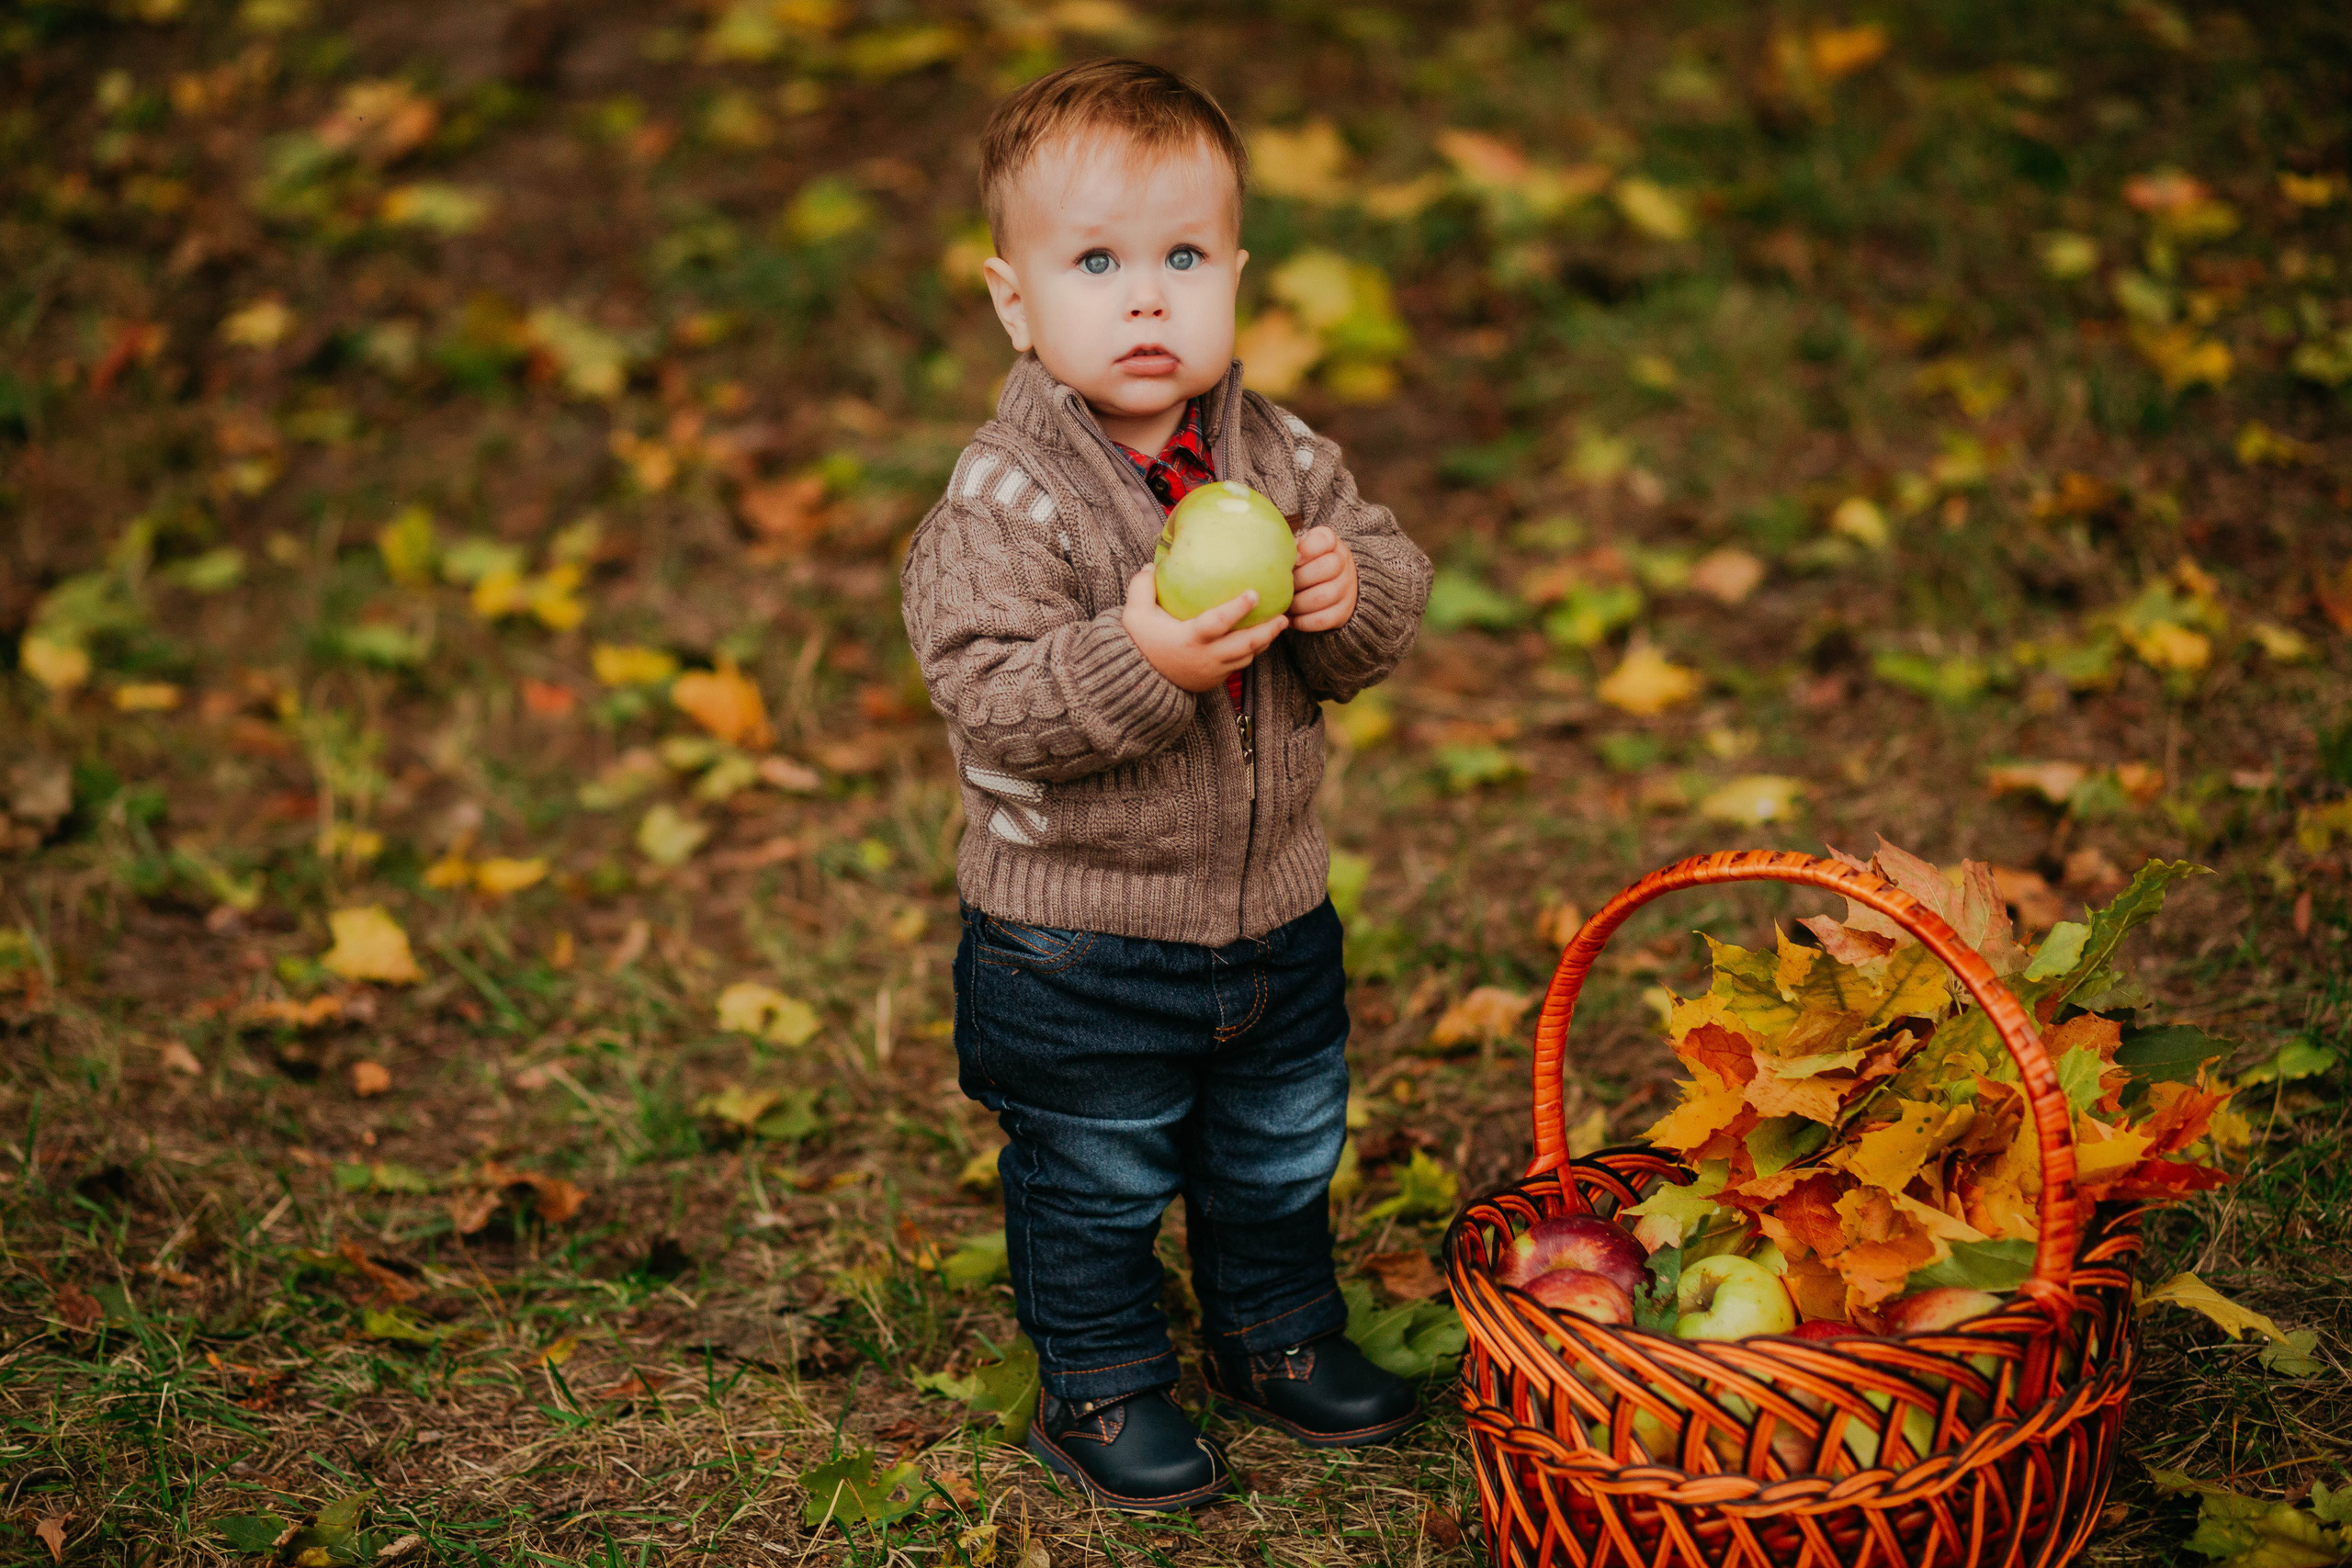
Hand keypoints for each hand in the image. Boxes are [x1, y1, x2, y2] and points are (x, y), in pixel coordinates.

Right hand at [1121, 566, 1287, 693]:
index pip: (1218, 623)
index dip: (1238, 609)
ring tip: (1279, 625)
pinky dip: (1252, 652)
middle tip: (1284, 617)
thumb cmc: (1141, 643)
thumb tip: (1152, 564)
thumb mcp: (1135, 615)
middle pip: (1245, 645)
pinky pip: (1240, 665)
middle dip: (1267, 631)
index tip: (1254, 594)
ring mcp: (1213, 669)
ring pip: (1247, 657)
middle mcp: (1207, 656)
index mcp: (1190, 638)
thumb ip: (1141, 587)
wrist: (1140, 679)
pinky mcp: (1215, 678)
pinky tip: (1260, 639)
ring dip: (1264, 642)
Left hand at [1289, 526, 1357, 632]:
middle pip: (1326, 568)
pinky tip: (1291, 618)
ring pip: (1322, 596)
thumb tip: (1269, 556)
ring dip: (1297, 603)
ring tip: (1283, 604)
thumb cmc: (1304, 566)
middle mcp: (1343, 563)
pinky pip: (1323, 619)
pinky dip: (1303, 621)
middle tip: (1281, 587)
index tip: (1294, 559)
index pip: (1324, 539)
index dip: (1308, 548)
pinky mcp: (1343, 612)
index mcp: (1330, 544)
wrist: (1330, 586)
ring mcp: (1346, 589)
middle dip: (1298, 579)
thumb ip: (1287, 550)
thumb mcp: (1299, 551)